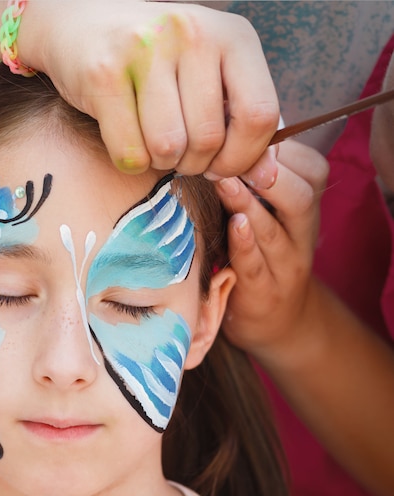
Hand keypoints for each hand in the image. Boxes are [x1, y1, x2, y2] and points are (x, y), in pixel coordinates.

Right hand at [23, 1, 279, 183]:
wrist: (85, 24)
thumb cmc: (157, 60)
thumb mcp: (211, 77)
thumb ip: (243, 123)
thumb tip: (266, 179)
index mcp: (232, 36)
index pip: (258, 115)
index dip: (242, 157)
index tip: (221, 165)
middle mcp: (193, 34)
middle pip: (208, 140)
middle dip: (193, 165)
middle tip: (179, 153)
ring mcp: (146, 50)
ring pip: (168, 148)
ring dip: (160, 162)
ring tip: (154, 144)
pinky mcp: (105, 74)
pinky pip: (130, 152)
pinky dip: (130, 162)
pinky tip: (128, 139)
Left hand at [214, 140, 328, 363]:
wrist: (279, 321)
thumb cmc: (264, 256)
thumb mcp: (269, 216)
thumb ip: (254, 182)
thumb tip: (226, 132)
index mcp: (304, 209)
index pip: (310, 169)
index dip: (282, 149)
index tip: (244, 132)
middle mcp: (301, 234)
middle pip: (300, 196)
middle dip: (271, 173)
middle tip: (238, 157)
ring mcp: (285, 266)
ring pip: (276, 230)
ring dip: (250, 203)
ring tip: (227, 181)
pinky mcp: (264, 293)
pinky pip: (257, 266)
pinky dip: (247, 245)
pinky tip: (235, 225)